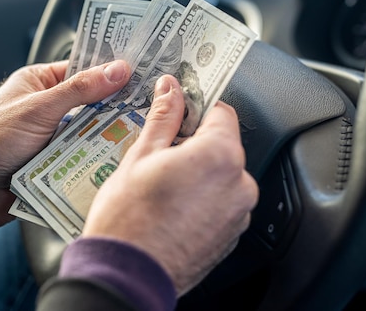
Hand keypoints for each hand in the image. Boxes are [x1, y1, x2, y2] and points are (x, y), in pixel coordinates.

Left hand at [0, 60, 130, 228]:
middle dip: (115, 105)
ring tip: (140, 130)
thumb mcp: (39, 109)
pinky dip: (97, 154)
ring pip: (91, 129)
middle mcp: (48, 105)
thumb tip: (118, 69)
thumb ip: (80, 90)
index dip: (109, 71)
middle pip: (91, 101)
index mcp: (38, 82)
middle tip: (148, 105)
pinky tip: (119, 154)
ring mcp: (53, 134)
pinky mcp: (57, 159)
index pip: (81, 69)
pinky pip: (84, 152)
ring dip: (107, 133)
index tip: (141, 72)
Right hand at [82, 74, 258, 294]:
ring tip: (161, 184)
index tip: (179, 109)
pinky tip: (171, 205)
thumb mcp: (140, 155)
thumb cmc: (128, 219)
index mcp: (220, 156)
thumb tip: (170, 89)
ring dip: (197, 171)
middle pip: (222, 145)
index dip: (197, 106)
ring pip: (220, 175)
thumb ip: (163, 117)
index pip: (221, 112)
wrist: (126, 276)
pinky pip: (220, 203)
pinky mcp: (230, 236)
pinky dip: (201, 198)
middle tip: (159, 152)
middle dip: (193, 142)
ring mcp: (238, 214)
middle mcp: (239, 185)